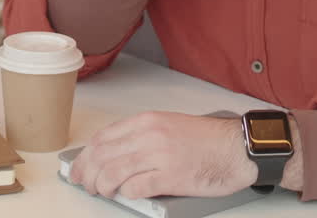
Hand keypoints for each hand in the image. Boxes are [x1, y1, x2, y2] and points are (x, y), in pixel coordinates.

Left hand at [69, 112, 257, 199]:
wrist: (236, 148)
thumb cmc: (208, 140)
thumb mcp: (169, 126)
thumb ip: (142, 136)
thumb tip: (115, 154)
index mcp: (147, 121)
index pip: (103, 138)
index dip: (85, 156)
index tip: (80, 167)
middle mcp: (149, 136)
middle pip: (102, 155)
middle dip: (87, 172)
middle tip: (85, 184)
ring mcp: (159, 156)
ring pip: (113, 172)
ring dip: (102, 186)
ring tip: (102, 192)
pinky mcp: (170, 177)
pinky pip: (136, 187)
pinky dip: (125, 193)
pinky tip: (125, 194)